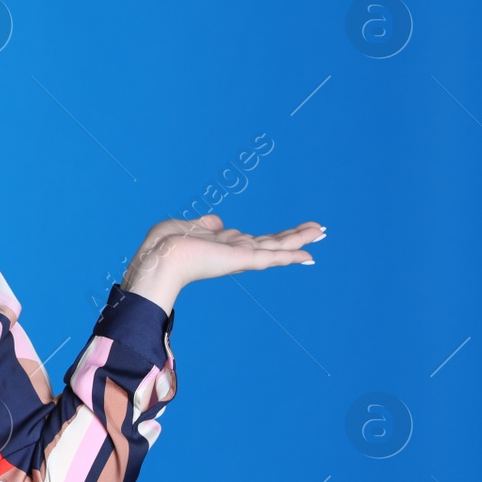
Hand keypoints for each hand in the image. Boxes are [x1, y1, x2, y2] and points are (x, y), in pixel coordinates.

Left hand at [121, 214, 325, 312]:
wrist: (159, 258)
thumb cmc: (164, 245)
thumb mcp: (187, 227)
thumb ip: (206, 225)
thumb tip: (218, 222)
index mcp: (221, 244)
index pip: (251, 240)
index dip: (270, 236)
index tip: (288, 234)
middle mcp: (233, 251)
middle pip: (270, 242)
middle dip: (294, 236)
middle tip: (318, 230)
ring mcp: (239, 256)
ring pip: (276, 246)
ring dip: (300, 239)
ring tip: (321, 232)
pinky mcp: (242, 259)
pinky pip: (272, 256)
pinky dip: (291, 255)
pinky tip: (309, 255)